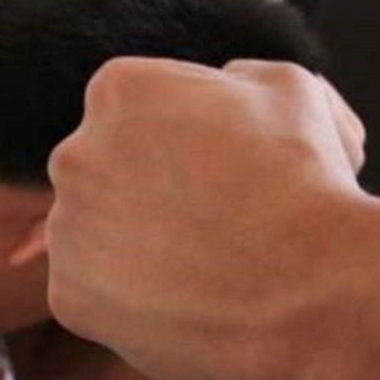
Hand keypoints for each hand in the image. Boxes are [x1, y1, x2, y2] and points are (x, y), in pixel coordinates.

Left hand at [45, 57, 369, 379]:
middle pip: (105, 172)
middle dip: (148, 192)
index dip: (182, 143)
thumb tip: (223, 83)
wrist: (313, 290)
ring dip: (134, 247)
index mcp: (116, 91)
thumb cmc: (308, 183)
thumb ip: (237, 76)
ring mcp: (65, 229)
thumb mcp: (289, 88)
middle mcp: (74, 154)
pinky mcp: (68, 296)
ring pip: (94, 235)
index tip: (219, 173)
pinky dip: (128, 302)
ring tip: (202, 268)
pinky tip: (182, 303)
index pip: (133, 112)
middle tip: (210, 224)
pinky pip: (92, 294)